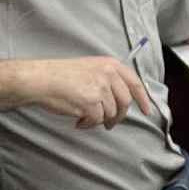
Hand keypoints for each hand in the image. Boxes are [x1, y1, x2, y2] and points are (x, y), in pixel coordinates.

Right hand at [24, 56, 154, 130]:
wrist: (41, 79)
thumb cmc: (61, 75)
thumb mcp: (90, 68)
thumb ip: (108, 79)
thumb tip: (120, 100)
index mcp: (110, 65)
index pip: (135, 83)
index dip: (143, 99)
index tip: (147, 110)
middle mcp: (108, 75)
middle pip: (125, 102)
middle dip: (119, 116)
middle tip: (109, 124)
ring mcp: (101, 89)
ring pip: (111, 113)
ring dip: (99, 120)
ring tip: (84, 118)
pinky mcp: (92, 103)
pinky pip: (97, 120)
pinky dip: (88, 124)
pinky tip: (78, 121)